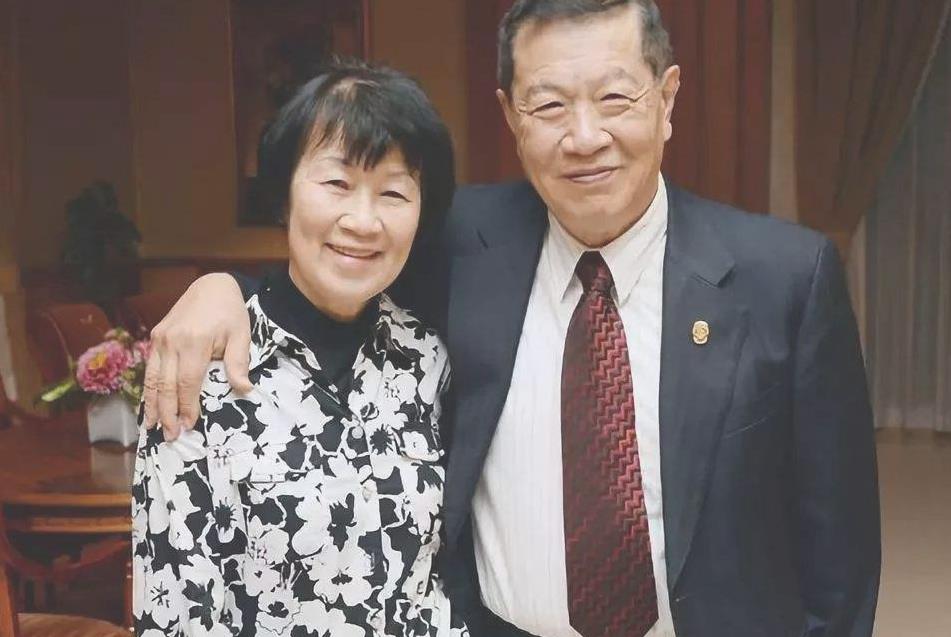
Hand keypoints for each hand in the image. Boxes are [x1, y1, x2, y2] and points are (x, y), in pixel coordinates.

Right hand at [142, 273, 251, 439]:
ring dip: (152, 405)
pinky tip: (149, 405)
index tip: (189, 426)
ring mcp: (161, 338)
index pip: (188, 382)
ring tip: (153, 427)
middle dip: (167, 412)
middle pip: (165, 384)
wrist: (211, 286)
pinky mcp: (156, 337)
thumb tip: (244, 390)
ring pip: (152, 378)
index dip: (187, 406)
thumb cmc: (230, 312)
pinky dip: (148, 389)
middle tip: (170, 435)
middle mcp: (172, 341)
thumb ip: (239, 362)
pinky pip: (150, 368)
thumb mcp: (241, 334)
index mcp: (195, 341)